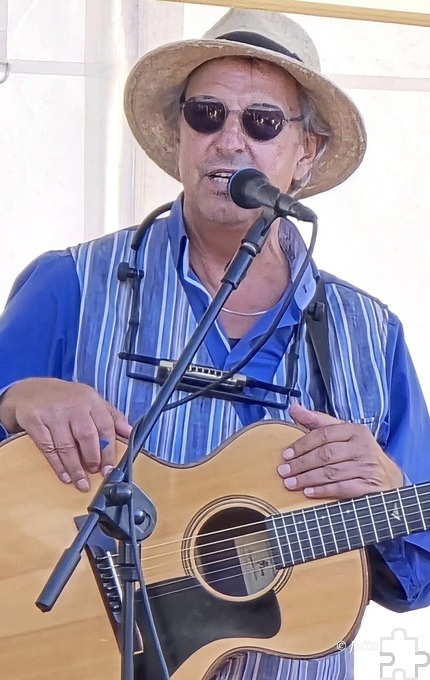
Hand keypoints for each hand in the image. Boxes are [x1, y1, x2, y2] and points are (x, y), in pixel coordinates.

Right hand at [0, 378, 131, 490]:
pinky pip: (48, 448)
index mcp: (90, 400)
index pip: (105, 426)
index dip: (109, 450)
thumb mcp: (91, 400)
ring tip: (81, 483)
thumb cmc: (66, 399)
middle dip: (92, 458)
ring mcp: (53, 413)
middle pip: (87, 436)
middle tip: (95, 472)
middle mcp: (73, 405)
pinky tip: (65, 476)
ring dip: (75, 468)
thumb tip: (131, 432)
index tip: (109, 468)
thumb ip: (111, 416)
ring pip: (66, 446)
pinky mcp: (35, 422)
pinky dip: (57, 465)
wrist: (29, 391)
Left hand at [278, 404, 402, 499]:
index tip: (285, 454)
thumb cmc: (359, 453)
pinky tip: (309, 492)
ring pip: (331, 472)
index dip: (302, 444)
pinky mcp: (370, 486)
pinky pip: (342, 488)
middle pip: (325, 454)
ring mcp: (367, 466)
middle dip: (301, 464)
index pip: (323, 434)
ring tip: (291, 483)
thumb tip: (293, 408)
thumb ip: (318, 422)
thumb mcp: (343, 433)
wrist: (389, 477)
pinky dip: (323, 490)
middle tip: (284, 471)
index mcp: (355, 431)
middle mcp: (362, 447)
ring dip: (307, 479)